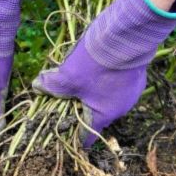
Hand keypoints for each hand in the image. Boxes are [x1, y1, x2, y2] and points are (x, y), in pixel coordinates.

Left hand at [32, 0, 175, 146]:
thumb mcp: (68, 75)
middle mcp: (120, 109)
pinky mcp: (138, 78)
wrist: (127, 38)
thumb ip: (52, 85)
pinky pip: (120, 84)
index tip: (64, 129)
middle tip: (69, 93)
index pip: (88, 137)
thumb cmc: (96, 64)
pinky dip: (110, 79)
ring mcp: (132, 94)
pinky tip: (103, 64)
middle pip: (97, 115)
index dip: (74, 135)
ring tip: (86, 75)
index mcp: (103, 116)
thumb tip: (38, 86)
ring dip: (97, 91)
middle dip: (82, 106)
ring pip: (109, 98)